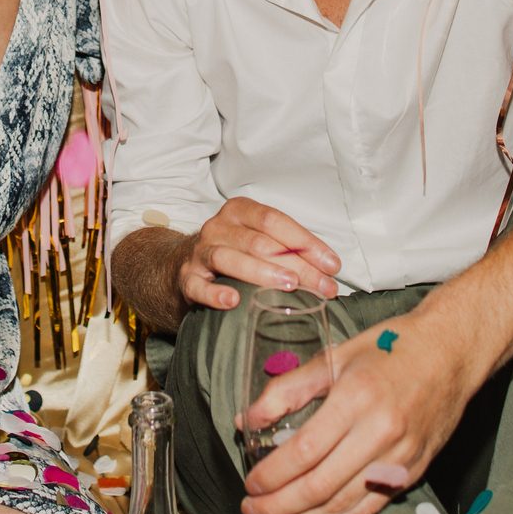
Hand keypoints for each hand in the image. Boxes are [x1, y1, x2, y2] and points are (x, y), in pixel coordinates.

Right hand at [179, 198, 340, 309]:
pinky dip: (215, 294)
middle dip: (297, 265)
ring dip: (262, 273)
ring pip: (229, 258)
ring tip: (289, 286)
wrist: (180, 264)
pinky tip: (233, 301)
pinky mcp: (186, 279)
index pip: (275, 221)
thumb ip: (288, 249)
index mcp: (239, 211)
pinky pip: (199, 286)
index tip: (332, 265)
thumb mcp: (257, 240)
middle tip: (323, 287)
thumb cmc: (233, 252)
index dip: (306, 242)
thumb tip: (329, 272)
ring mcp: (200, 253)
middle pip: (259, 243)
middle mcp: (218, 227)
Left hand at [237, 313, 477, 513]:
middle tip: (252, 510)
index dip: (272, 474)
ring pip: (342, 504)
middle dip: (279, 505)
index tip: (251, 483)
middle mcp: (380, 433)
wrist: (451, 353)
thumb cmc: (392, 348)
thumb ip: (289, 388)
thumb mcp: (336, 356)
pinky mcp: (411, 472)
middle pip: (320, 485)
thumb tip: (247, 419)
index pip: (304, 451)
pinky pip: (368, 509)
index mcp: (357, 398)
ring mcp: (399, 457)